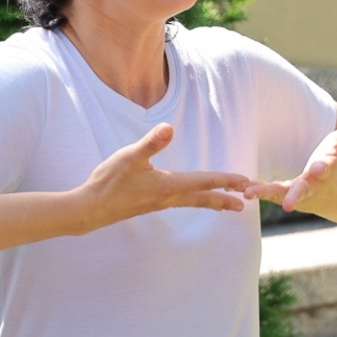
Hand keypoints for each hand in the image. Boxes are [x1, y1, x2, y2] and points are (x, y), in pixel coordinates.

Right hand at [79, 123, 250, 230]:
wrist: (91, 209)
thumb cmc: (108, 182)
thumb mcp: (129, 157)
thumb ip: (150, 143)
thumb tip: (168, 127)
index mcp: (168, 185)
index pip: (203, 181)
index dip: (225, 179)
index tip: (245, 181)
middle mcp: (168, 197)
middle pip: (203, 198)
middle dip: (225, 198)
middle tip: (245, 202)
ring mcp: (160, 203)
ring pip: (193, 202)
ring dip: (212, 202)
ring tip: (228, 205)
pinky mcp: (151, 205)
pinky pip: (181, 203)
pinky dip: (195, 201)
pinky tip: (192, 199)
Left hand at [245, 108, 336, 213]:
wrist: (334, 196)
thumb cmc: (335, 164)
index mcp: (327, 172)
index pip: (325, 169)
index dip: (323, 168)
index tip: (320, 168)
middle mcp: (311, 186)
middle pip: (303, 191)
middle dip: (295, 196)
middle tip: (287, 205)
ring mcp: (296, 193)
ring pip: (279, 195)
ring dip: (264, 194)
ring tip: (248, 193)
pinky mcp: (282, 195)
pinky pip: (267, 193)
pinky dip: (255, 191)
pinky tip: (239, 188)